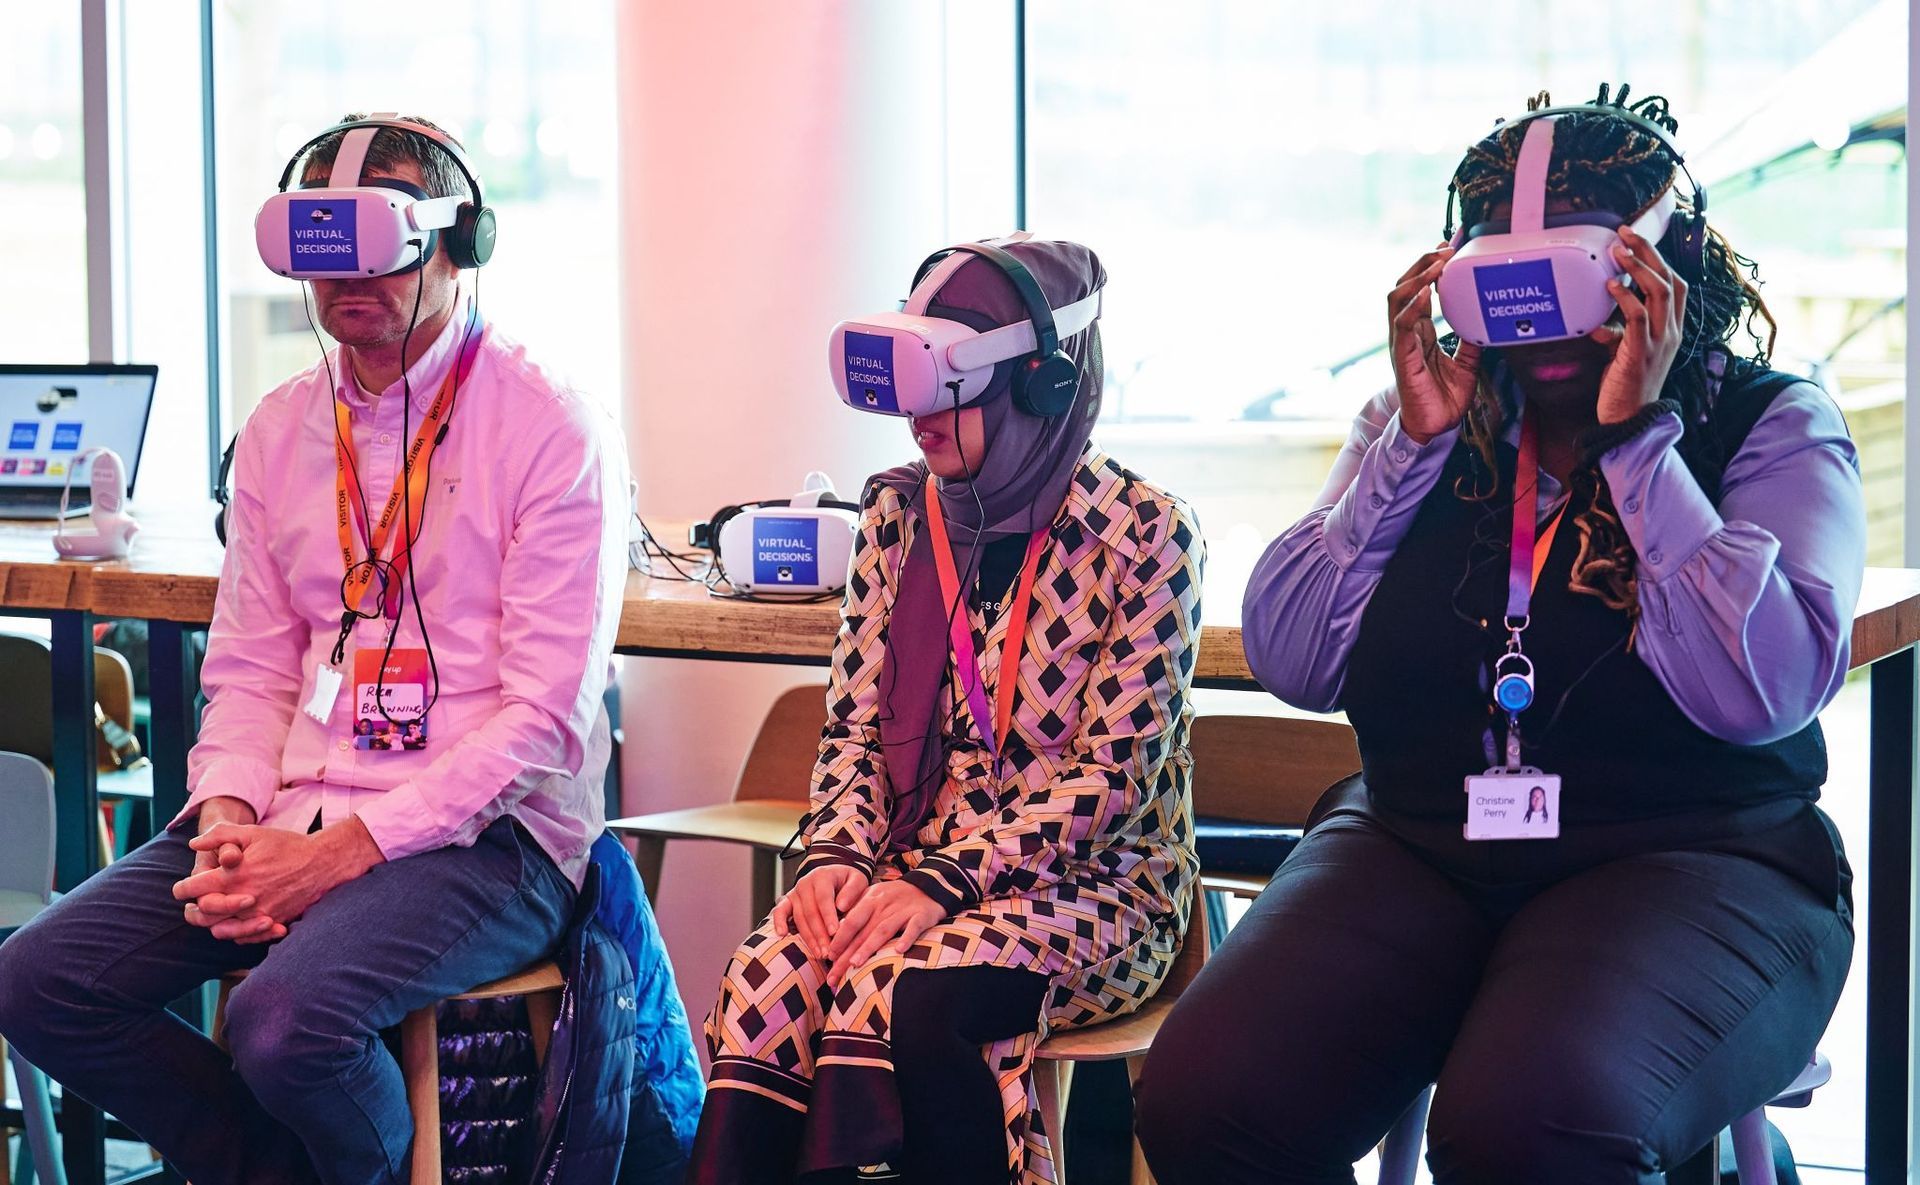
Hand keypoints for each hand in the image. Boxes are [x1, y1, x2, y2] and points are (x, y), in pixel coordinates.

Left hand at [173, 817, 384, 942]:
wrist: (322, 862)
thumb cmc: (286, 845)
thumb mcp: (253, 833)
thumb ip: (220, 835)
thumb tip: (193, 844)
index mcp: (234, 875)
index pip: (193, 889)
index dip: (181, 888)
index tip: (181, 887)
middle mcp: (244, 898)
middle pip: (203, 916)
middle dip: (192, 911)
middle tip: (190, 905)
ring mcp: (259, 913)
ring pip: (222, 930)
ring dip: (212, 924)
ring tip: (209, 916)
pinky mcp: (273, 922)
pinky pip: (246, 937)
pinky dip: (235, 932)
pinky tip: (233, 923)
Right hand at [771, 865, 867, 959]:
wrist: (836, 877)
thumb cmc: (849, 882)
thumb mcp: (858, 880)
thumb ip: (853, 890)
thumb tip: (841, 906)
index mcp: (822, 876)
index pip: (823, 897)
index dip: (828, 916)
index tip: (835, 932)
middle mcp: (805, 883)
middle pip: (810, 911)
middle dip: (819, 934)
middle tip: (829, 952)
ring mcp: (794, 893)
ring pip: (799, 918)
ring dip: (809, 938)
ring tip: (820, 954)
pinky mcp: (787, 902)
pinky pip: (780, 912)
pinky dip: (779, 922)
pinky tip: (782, 935)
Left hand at [824, 880, 943, 990]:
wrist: (929, 886)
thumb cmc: (896, 898)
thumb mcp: (875, 897)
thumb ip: (857, 911)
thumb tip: (836, 930)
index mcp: (871, 900)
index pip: (851, 920)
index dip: (839, 939)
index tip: (828, 958)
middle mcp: (884, 904)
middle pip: (863, 930)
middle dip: (846, 952)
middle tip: (834, 973)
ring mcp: (903, 910)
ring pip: (883, 929)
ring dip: (869, 947)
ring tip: (855, 964)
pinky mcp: (922, 916)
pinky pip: (913, 927)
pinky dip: (907, 938)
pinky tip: (899, 950)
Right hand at [1388, 244, 1482, 443]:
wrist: (1433, 428)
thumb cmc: (1443, 399)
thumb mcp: (1466, 362)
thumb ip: (1470, 339)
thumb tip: (1485, 319)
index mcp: (1419, 332)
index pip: (1418, 290)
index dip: (1430, 267)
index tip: (1449, 248)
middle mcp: (1406, 333)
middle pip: (1403, 285)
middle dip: (1422, 263)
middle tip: (1445, 248)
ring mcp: (1401, 343)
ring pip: (1397, 298)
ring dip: (1417, 277)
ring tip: (1436, 264)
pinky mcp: (1402, 357)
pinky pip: (1402, 326)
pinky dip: (1411, 306)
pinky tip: (1425, 293)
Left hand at [1592, 225, 1686, 424]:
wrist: (1630, 420)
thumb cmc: (1626, 386)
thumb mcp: (1624, 352)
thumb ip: (1618, 333)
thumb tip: (1597, 321)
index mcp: (1672, 328)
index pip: (1675, 284)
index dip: (1658, 259)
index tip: (1636, 240)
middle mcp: (1672, 331)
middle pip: (1670, 280)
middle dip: (1649, 253)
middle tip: (1625, 233)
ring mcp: (1660, 342)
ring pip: (1660, 293)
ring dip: (1638, 269)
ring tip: (1618, 251)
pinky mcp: (1642, 353)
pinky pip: (1639, 318)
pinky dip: (1625, 298)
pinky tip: (1610, 286)